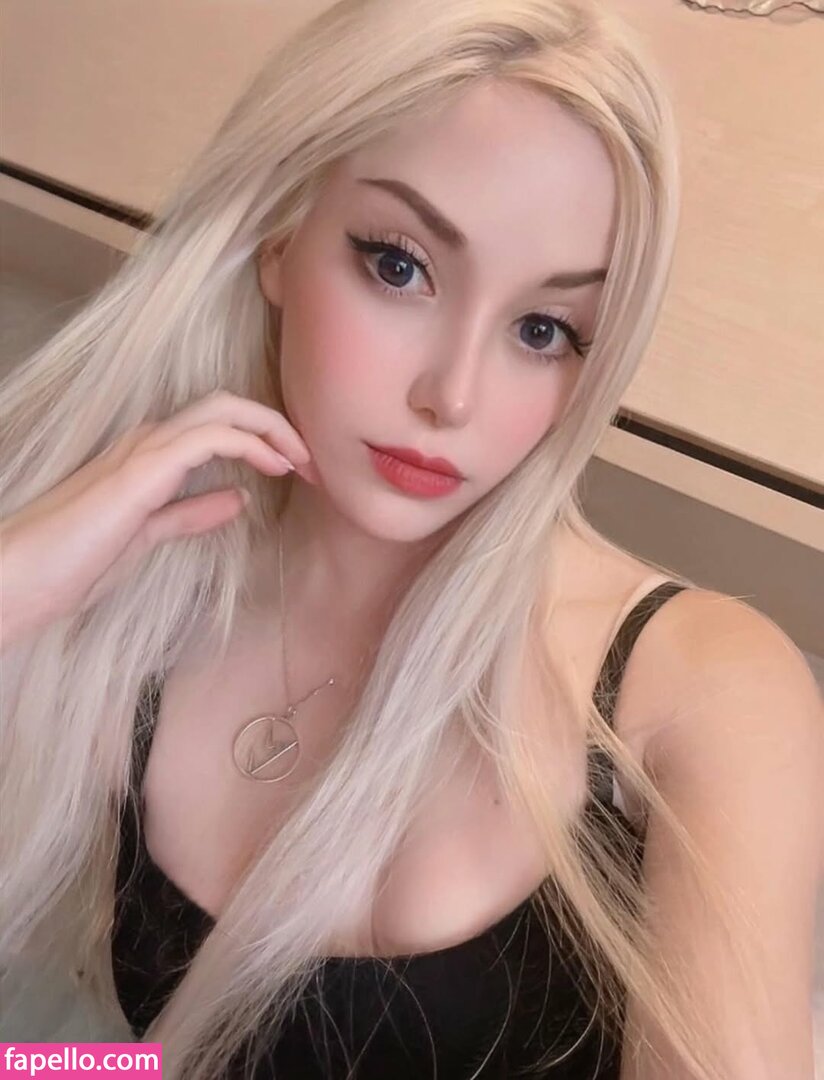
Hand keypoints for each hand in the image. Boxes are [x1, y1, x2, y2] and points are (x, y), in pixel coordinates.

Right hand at [0, 390, 314, 650]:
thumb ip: (191, 514)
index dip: (267, 439)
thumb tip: (238, 499)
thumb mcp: (149, 535)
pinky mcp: (143, 468)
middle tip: (315, 463)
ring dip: (275, 431)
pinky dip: (252, 444)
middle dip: (279, 426)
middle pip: (229, 405)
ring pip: (225, 409)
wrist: (23, 575)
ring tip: (305, 464)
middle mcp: (149, 439)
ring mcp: (145, 448)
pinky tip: (275, 467)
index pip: (220, 424)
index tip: (301, 471)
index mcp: (150, 454)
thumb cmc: (75, 559)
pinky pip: (211, 436)